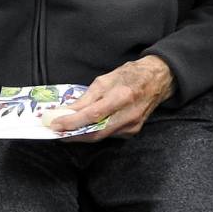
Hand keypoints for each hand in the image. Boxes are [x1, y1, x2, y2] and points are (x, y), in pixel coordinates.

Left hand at [47, 55, 174, 140]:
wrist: (157, 81)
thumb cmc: (129, 75)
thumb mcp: (104, 80)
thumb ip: (86, 98)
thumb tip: (66, 110)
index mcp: (122, 97)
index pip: (93, 115)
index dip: (72, 122)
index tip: (55, 124)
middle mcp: (128, 115)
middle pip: (96, 132)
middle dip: (73, 134)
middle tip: (55, 132)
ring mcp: (132, 126)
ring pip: (101, 136)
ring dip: (81, 135)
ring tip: (64, 131)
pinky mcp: (133, 132)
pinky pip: (108, 135)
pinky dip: (93, 133)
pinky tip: (83, 129)